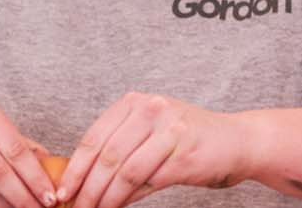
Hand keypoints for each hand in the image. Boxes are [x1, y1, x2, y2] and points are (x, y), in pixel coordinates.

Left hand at [56, 92, 251, 207]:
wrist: (238, 142)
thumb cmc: (187, 138)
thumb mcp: (149, 131)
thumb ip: (120, 146)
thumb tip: (82, 178)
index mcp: (134, 103)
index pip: (94, 137)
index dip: (75, 167)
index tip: (62, 190)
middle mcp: (149, 111)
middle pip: (106, 156)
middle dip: (86, 186)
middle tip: (74, 206)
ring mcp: (168, 132)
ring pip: (124, 171)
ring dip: (105, 197)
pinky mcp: (183, 156)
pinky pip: (147, 182)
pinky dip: (128, 198)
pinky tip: (117, 207)